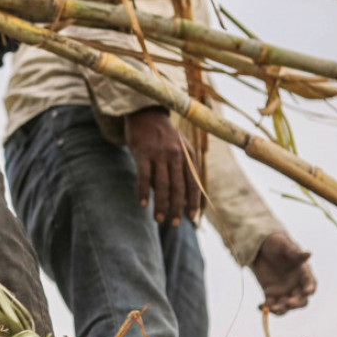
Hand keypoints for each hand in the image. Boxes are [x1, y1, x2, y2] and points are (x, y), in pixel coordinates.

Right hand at [123, 107, 201, 225]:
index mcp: (187, 155)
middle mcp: (176, 155)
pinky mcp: (142, 152)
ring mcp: (159, 153)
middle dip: (177, 208)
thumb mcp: (179, 147)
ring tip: (158, 219)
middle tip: (173, 223)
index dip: (194, 202)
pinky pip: (143, 176)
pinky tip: (142, 203)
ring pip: (162, 185)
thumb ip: (183, 167)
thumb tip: (184, 196)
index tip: (191, 218)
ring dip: (161, 205)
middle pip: (179, 188)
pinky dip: (143, 191)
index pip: (194, 183)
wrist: (145, 112)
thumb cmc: (162, 135)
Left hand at [251, 233, 315, 314]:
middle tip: (289, 303)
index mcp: (302, 273)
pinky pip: (271, 304)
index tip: (308, 292)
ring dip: (281, 309)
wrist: (259, 246)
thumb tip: (308, 254)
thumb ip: (294, 252)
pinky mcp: (271, 293)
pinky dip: (266, 308)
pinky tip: (259, 306)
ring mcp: (284, 291)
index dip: (310, 289)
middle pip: (301, 299)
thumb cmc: (275, 243)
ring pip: (286, 305)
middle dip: (296, 303)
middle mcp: (295, 285)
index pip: (310, 284)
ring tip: (273, 308)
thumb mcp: (283, 245)